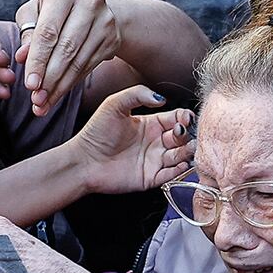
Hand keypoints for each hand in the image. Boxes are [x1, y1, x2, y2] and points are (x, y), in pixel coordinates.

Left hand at [15, 0, 122, 116]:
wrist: (91, 7)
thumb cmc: (55, 9)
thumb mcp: (35, 13)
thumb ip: (27, 33)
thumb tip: (22, 57)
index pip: (48, 32)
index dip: (38, 60)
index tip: (30, 84)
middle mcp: (89, 1)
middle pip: (66, 48)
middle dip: (49, 78)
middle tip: (36, 100)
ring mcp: (105, 20)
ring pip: (79, 61)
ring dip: (60, 86)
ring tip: (44, 103)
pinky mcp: (113, 37)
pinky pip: (89, 66)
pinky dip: (72, 83)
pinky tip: (58, 94)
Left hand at [72, 85, 194, 194]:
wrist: (84, 161)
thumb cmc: (96, 132)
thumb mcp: (114, 104)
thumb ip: (138, 94)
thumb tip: (162, 98)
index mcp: (150, 124)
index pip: (177, 119)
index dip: (185, 118)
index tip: (186, 118)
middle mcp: (156, 142)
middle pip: (182, 138)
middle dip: (188, 135)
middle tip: (183, 134)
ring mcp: (154, 161)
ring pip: (181, 156)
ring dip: (188, 152)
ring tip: (188, 148)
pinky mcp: (151, 178)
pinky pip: (172, 175)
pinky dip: (180, 170)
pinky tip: (180, 163)